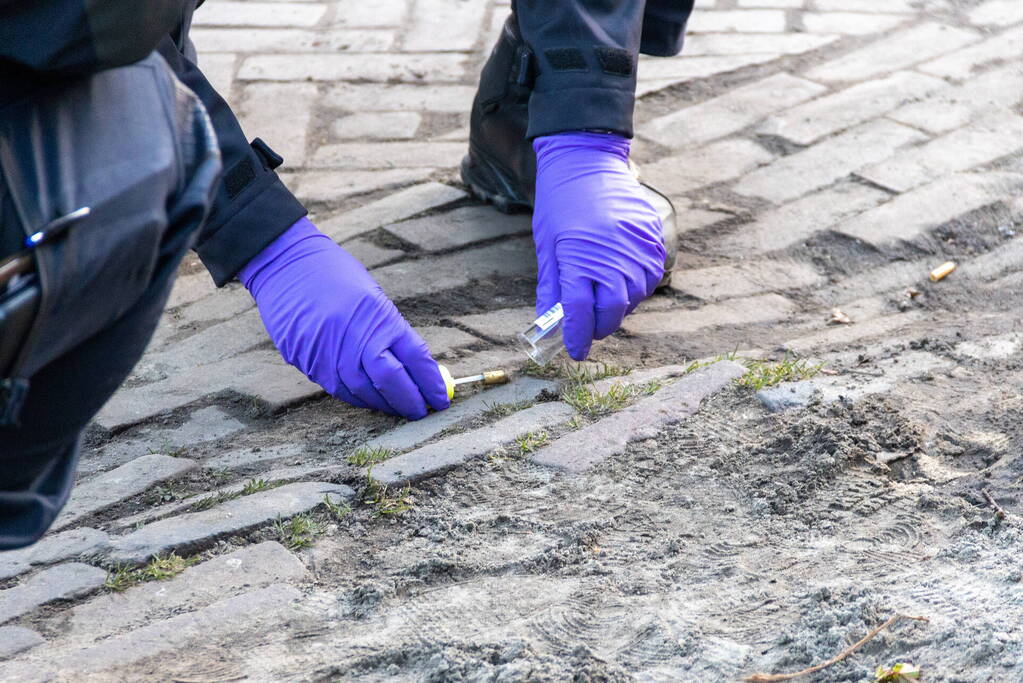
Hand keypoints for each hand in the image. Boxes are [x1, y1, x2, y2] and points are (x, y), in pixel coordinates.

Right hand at [239, 217, 448, 418]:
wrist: (285, 265)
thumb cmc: (335, 275)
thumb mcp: (373, 297)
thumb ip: (392, 333)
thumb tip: (416, 369)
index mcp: (379, 318)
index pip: (415, 359)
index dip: (431, 383)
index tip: (442, 398)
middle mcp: (355, 339)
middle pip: (392, 382)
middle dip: (411, 402)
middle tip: (423, 412)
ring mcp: (330, 354)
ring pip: (364, 393)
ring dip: (386, 405)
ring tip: (400, 409)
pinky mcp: (309, 363)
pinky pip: (339, 390)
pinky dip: (360, 398)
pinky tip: (371, 400)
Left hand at [532, 132, 665, 360]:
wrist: (587, 160)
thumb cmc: (560, 203)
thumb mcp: (548, 247)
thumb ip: (552, 288)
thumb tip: (552, 323)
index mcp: (578, 259)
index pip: (579, 312)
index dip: (577, 336)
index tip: (575, 351)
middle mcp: (611, 255)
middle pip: (612, 310)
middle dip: (601, 326)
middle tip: (591, 330)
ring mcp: (636, 246)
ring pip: (635, 295)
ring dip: (620, 307)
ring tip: (605, 302)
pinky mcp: (652, 236)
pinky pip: (651, 274)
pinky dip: (637, 286)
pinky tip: (624, 281)